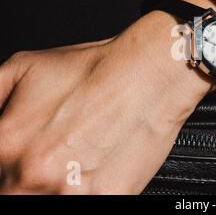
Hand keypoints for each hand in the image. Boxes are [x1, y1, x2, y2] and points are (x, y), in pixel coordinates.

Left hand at [0, 0, 215, 193]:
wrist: (149, 74)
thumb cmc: (97, 70)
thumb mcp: (23, 67)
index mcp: (7, 144)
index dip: (8, 166)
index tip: (25, 158)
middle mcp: (34, 175)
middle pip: (16, 192)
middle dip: (32, 176)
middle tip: (57, 154)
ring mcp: (72, 193)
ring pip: (48, 199)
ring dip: (60, 185)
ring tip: (78, 159)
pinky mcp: (107, 198)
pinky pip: (87, 201)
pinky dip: (89, 188)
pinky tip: (98, 166)